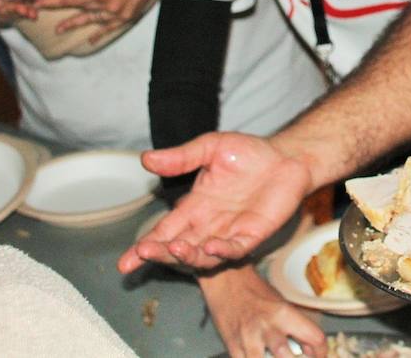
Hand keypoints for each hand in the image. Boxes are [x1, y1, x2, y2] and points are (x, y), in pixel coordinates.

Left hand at [33, 0, 167, 41]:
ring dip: (75, 24)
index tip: (34, 3)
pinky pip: (111, 27)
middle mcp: (109, 5)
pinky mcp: (130, 15)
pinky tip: (91, 39)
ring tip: (59, 29)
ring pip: (92, 19)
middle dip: (60, 9)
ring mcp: (120, 12)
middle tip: (40, 13)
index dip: (50, 1)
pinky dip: (100, 33)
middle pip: (78, 8)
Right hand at [117, 132, 311, 272]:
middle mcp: (209, 224)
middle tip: (144, 253)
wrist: (286, 157)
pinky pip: (235, 248)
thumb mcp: (210, 148)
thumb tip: (145, 159)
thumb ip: (181, 157)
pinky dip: (223, 250)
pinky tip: (212, 246)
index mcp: (195, 206)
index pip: (164, 230)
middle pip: (178, 246)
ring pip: (204, 253)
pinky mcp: (253, 234)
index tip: (125, 261)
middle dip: (160, 253)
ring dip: (188, 254)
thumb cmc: (249, 153)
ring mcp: (230, 232)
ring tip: (175, 248)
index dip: (145, 246)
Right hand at [199, 266, 325, 357]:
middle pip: (288, 357)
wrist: (227, 281)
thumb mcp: (282, 304)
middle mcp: (267, 327)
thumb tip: (309, 351)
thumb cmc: (256, 292)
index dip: (321, 352)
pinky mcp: (232, 346)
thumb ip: (296, 328)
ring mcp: (248, 338)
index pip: (314, 337)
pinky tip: (259, 356)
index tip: (318, 357)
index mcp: (284, 313)